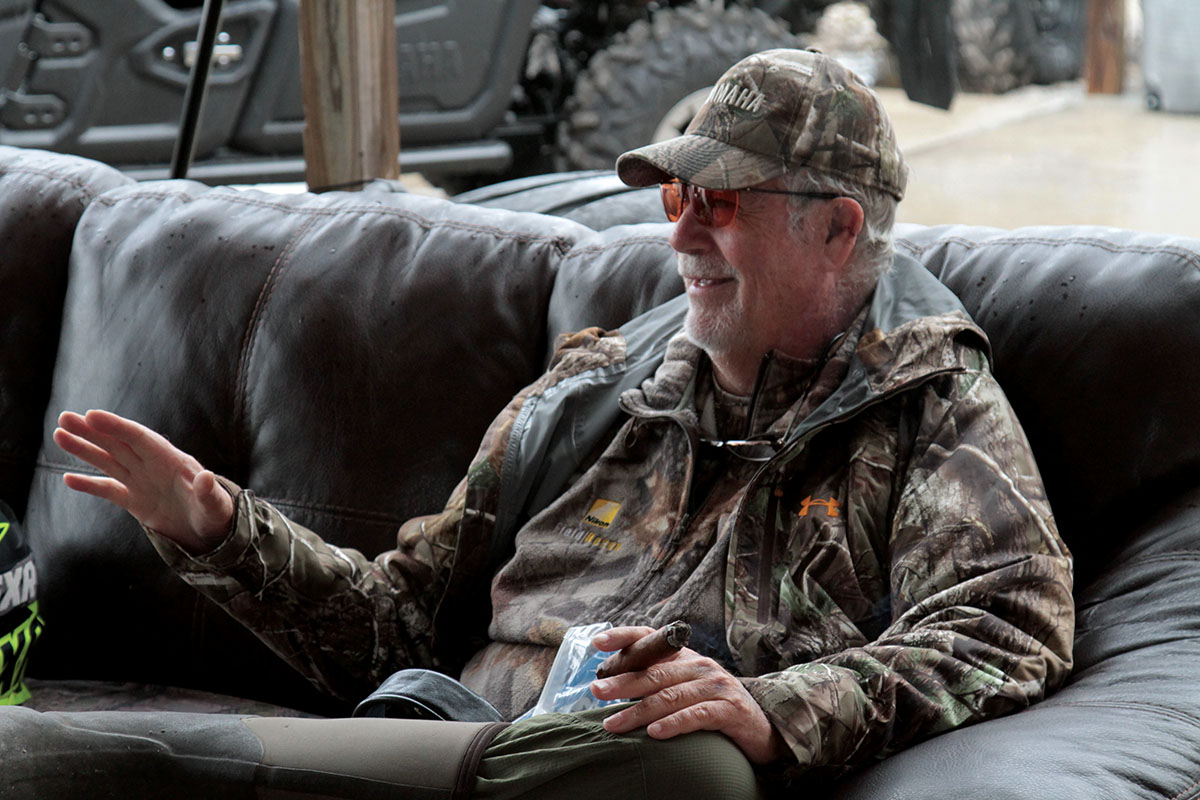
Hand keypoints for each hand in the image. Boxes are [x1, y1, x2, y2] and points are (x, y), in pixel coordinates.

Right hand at [54, 409, 233, 552]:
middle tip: (64, 418)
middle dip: (92, 431)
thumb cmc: (217, 514)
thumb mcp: (216, 506)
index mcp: (171, 461)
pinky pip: (108, 490)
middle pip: (117, 444)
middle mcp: (152, 467)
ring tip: (59, 435)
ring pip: (108, 461)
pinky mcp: (134, 501)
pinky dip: (89, 485)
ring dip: (84, 449)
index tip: (91, 415)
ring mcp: (141, 482)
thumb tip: (207, 477)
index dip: (116, 426)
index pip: (139, 438)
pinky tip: (68, 478)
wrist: (212, 533)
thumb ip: (209, 492)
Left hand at [590, 626, 785, 764]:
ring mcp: (716, 686)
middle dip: (622, 682)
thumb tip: (611, 688)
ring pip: (670, 697)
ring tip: (613, 723)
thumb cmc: (714, 708)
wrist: (761, 728)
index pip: (651, 639)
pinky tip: (653, 733)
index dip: (624, 637)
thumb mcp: (685, 689)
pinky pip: (696, 716)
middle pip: (654, 673)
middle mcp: (700, 666)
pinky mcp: (729, 710)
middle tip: (596, 692)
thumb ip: (657, 683)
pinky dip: (673, 724)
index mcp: (685, 657)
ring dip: (638, 711)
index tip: (597, 642)